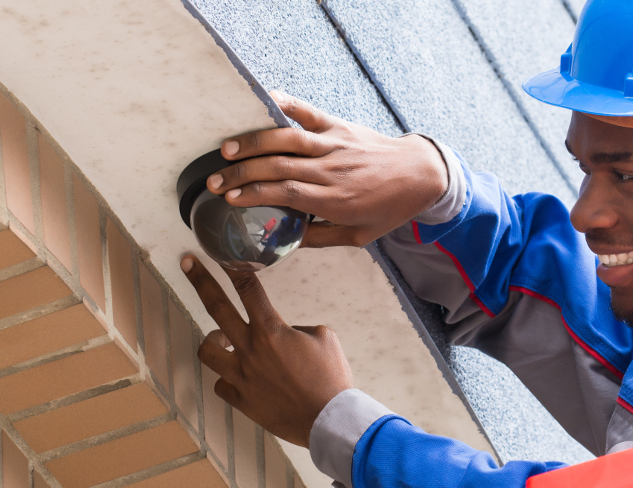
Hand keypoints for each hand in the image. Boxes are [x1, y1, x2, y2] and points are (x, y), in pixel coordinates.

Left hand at [181, 255, 353, 446]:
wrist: (328, 420)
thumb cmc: (331, 378)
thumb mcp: (323, 338)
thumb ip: (296, 330)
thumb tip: (284, 334)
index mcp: (272, 330)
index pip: (249, 289)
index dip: (234, 267)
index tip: (221, 253)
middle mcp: (250, 349)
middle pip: (217, 307)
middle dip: (200, 280)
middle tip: (187, 264)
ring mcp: (241, 376)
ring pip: (207, 350)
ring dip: (213, 340)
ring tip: (223, 339)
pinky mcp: (241, 400)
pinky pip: (222, 384)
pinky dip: (229, 378)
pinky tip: (242, 377)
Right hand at [208, 91, 447, 247]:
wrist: (420, 174)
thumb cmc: (387, 208)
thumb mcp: (358, 236)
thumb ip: (320, 238)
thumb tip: (285, 241)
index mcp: (336, 200)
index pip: (286, 194)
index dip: (254, 194)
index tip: (229, 199)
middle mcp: (332, 170)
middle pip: (278, 168)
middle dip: (241, 174)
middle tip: (213, 181)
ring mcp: (335, 145)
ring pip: (287, 140)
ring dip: (254, 143)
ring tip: (226, 150)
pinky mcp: (339, 126)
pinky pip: (308, 113)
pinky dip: (285, 104)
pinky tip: (264, 99)